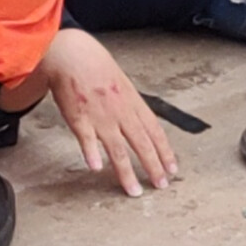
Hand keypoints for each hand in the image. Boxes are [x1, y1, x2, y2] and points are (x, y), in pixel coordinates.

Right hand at [21, 27, 177, 196]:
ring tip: (134, 190)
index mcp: (133, 102)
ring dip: (126, 172)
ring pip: (117, 149)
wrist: (73, 55)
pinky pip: (87, 139)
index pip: (155, 131)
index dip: (165, 152)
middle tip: (161, 185)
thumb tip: (142, 124)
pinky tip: (96, 168)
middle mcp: (121, 112)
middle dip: (153, 167)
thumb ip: (132, 106)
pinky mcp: (79, 118)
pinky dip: (91, 154)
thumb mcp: (123, 84)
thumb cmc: (96, 67)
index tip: (172, 169)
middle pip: (141, 144)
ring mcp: (100, 116)